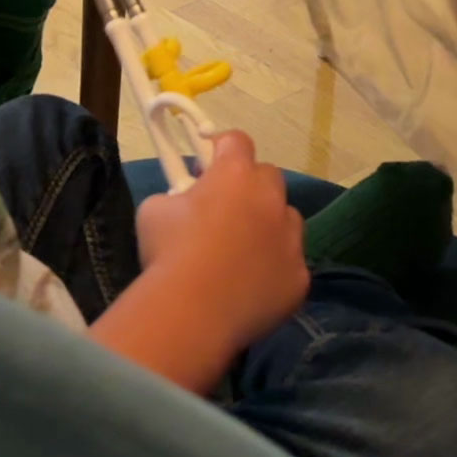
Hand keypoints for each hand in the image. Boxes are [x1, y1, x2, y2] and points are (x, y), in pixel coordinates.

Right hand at [137, 131, 308, 356]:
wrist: (191, 315)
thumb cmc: (168, 254)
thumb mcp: (156, 209)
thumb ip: (178, 195)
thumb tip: (186, 202)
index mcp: (235, 175)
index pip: (237, 141)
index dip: (221, 149)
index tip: (206, 167)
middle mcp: (270, 200)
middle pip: (269, 177)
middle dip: (249, 186)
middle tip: (224, 209)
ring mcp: (291, 241)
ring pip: (287, 220)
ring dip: (269, 226)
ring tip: (242, 251)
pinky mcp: (300, 279)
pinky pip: (291, 264)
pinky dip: (275, 269)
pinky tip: (251, 287)